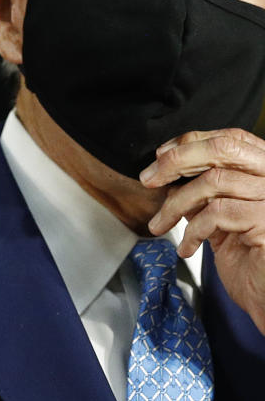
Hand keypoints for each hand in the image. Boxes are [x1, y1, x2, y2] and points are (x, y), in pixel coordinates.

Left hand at [140, 128, 264, 335]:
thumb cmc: (251, 261)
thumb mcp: (222, 220)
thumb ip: (204, 193)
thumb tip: (166, 173)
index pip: (231, 139)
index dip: (191, 142)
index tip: (160, 156)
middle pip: (223, 149)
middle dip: (178, 160)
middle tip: (148, 179)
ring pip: (213, 182)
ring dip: (175, 204)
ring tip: (159, 224)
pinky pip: (218, 212)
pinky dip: (192, 229)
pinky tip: (186, 247)